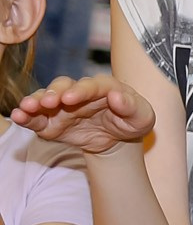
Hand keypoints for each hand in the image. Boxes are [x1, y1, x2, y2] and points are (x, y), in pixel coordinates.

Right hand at [8, 75, 156, 155]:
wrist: (120, 138)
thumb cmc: (133, 121)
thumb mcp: (143, 117)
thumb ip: (134, 107)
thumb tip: (118, 97)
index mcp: (103, 87)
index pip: (91, 86)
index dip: (81, 90)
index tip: (71, 98)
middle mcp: (79, 92)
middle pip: (63, 87)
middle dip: (54, 93)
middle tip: (48, 102)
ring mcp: (62, 105)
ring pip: (45, 98)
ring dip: (35, 101)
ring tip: (27, 108)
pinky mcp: (51, 121)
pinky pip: (36, 117)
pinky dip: (26, 116)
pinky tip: (18, 117)